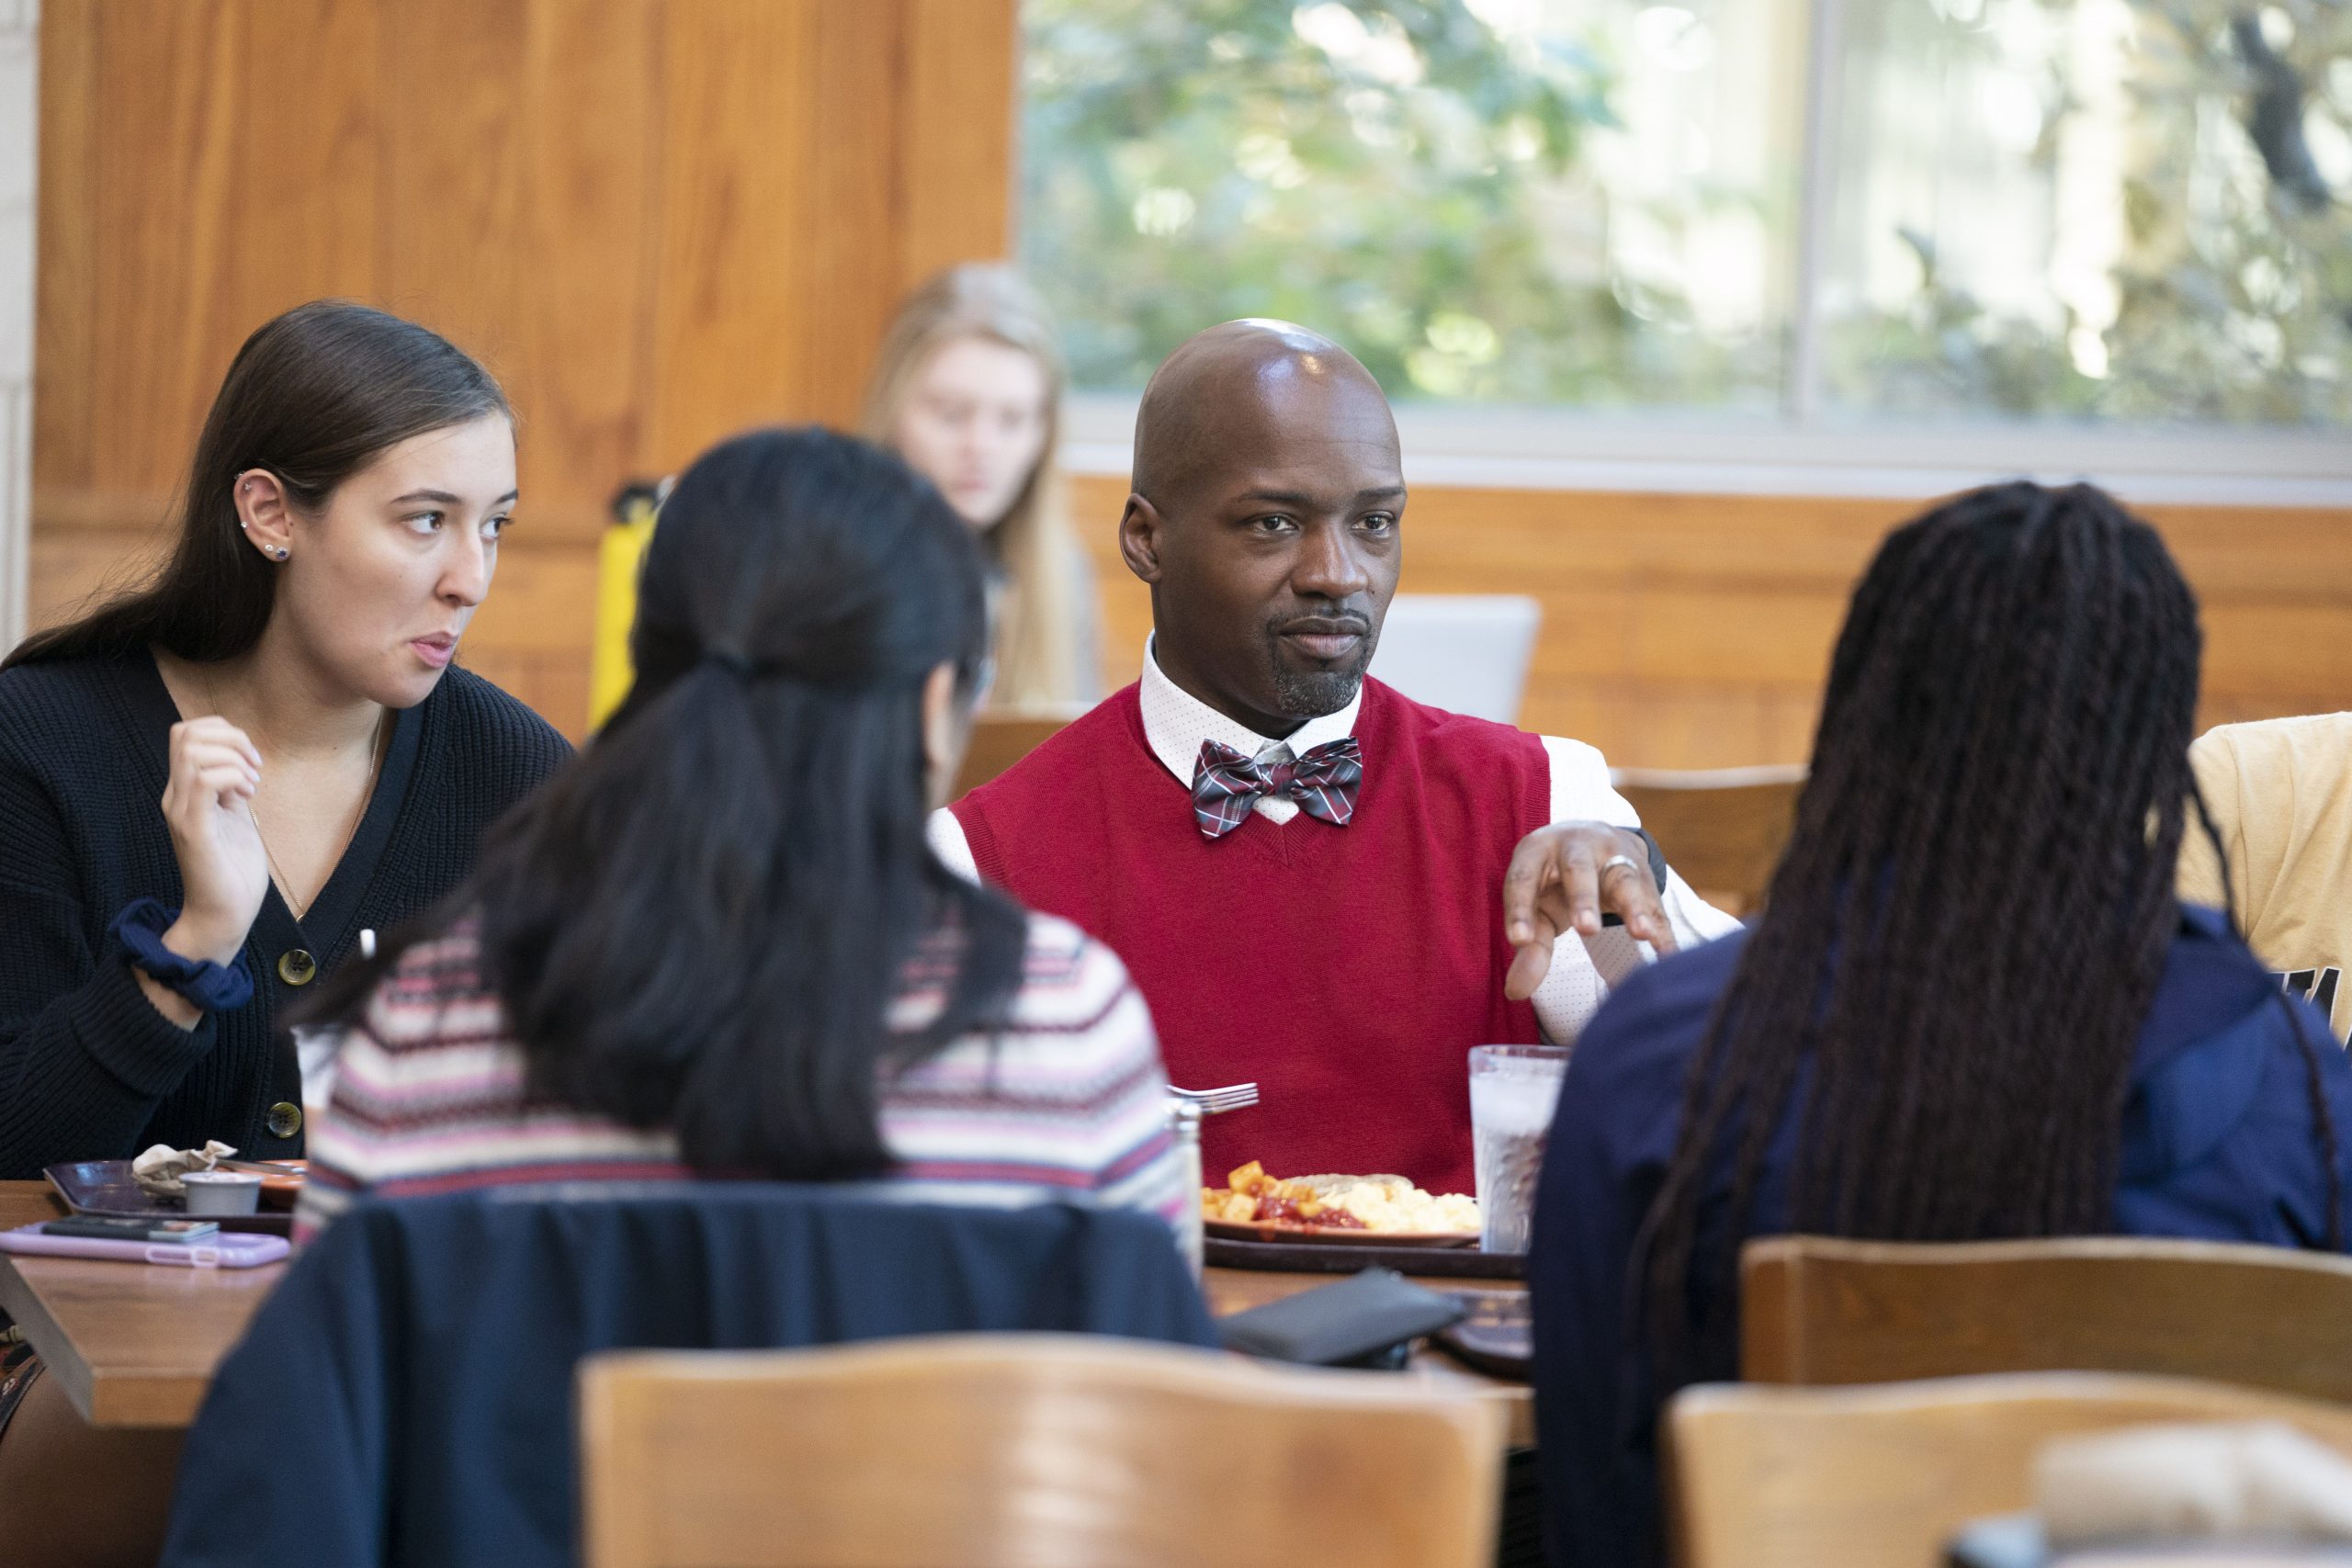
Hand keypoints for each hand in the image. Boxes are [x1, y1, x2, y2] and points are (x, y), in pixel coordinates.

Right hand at [158, 717, 268, 966]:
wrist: (226, 913)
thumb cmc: (234, 869)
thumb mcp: (236, 816)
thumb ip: (231, 788)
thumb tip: (239, 761)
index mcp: (184, 792)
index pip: (186, 733)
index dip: (223, 732)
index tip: (251, 762)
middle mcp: (175, 797)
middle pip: (186, 733)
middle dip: (231, 738)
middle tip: (254, 769)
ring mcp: (181, 812)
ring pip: (193, 751)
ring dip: (234, 758)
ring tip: (251, 786)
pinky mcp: (194, 829)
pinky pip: (206, 781)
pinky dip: (233, 777)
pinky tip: (246, 797)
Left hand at [1502, 821, 1676, 999]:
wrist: (1596, 840)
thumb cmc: (1555, 883)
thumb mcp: (1538, 905)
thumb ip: (1530, 945)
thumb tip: (1515, 992)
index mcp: (1538, 850)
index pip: (1523, 878)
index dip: (1520, 909)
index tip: (1519, 941)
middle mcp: (1577, 846)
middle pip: (1578, 870)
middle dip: (1583, 899)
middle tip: (1587, 930)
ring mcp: (1615, 856)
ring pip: (1625, 879)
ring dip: (1634, 907)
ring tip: (1641, 934)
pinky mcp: (1645, 877)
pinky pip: (1656, 905)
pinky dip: (1663, 931)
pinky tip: (1667, 956)